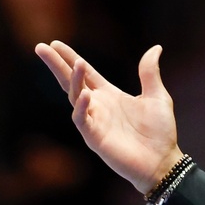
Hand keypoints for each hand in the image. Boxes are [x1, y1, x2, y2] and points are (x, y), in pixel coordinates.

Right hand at [34, 40, 182, 193]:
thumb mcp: (157, 96)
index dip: (71, 58)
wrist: (163, 161)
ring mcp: (95, 122)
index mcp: (110, 95)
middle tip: (41, 47)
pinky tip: (84, 96)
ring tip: (77, 64)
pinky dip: (81, 108)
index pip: (86, 74)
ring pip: (75, 97)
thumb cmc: (160, 132)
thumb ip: (149, 73)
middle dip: (57, 65)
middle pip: (72, 82)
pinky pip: (83, 121)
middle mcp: (98, 106)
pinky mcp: (95, 138)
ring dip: (75, 81)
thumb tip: (155, 47)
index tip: (56, 43)